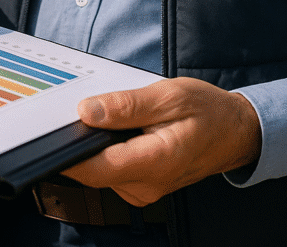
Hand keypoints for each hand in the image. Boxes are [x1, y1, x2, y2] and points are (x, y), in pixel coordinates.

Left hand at [62, 78, 260, 205]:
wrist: (234, 132)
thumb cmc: (207, 112)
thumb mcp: (168, 96)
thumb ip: (126, 106)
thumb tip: (87, 112)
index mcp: (156, 162)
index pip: (95, 168)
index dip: (69, 152)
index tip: (52, 132)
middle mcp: (146, 185)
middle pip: (92, 170)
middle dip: (83, 141)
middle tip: (87, 109)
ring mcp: (143, 190)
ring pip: (99, 170)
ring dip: (97, 144)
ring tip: (116, 117)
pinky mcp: (140, 187)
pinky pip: (111, 170)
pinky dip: (108, 149)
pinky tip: (123, 131)